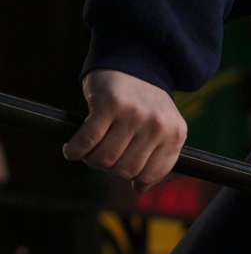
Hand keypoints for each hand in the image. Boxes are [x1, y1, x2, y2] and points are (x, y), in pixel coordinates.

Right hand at [63, 69, 186, 192]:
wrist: (134, 63)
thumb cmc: (146, 104)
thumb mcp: (161, 130)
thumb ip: (155, 159)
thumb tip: (139, 190)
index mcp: (175, 134)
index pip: (151, 174)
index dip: (133, 175)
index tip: (122, 165)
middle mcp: (157, 125)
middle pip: (125, 170)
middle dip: (109, 168)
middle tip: (104, 155)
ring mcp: (134, 115)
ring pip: (104, 159)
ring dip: (90, 159)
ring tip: (90, 150)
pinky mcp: (109, 105)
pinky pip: (86, 141)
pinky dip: (74, 150)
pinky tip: (72, 149)